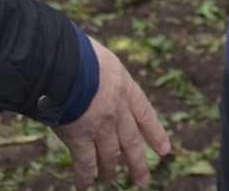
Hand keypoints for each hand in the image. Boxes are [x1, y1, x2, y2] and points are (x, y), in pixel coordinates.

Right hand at [54, 37, 170, 187]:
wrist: (63, 64)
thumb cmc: (76, 52)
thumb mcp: (99, 56)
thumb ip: (101, 71)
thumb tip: (92, 72)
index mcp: (124, 87)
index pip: (145, 113)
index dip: (155, 133)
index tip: (165, 150)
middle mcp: (117, 111)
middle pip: (130, 142)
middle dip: (137, 163)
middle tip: (142, 179)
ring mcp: (100, 127)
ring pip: (109, 156)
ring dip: (108, 171)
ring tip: (107, 181)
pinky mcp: (80, 138)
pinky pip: (85, 163)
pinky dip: (85, 176)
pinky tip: (84, 185)